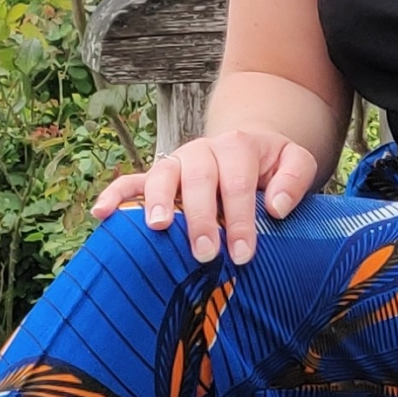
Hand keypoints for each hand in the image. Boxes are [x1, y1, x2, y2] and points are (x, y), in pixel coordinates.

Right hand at [91, 127, 320, 264]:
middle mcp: (203, 151)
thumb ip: (294, 178)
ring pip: (162, 175)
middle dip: (200, 218)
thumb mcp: (295, 161)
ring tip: (157, 230)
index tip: (242, 254)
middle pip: (198, 179)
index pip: (238, 183)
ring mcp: (177, 162)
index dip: (239, 218)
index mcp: (237, 147)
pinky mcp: (158, 174)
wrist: (246, 143)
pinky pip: (132, 181)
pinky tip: (102, 214)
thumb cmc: (270, 164)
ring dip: (157, 202)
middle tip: (205, 254)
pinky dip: (115, 195)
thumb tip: (275, 208)